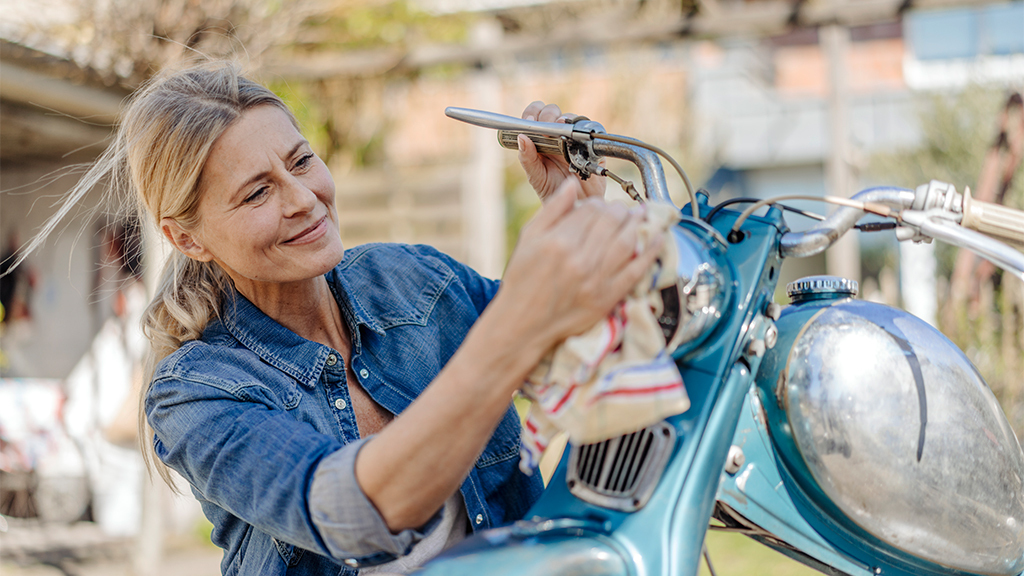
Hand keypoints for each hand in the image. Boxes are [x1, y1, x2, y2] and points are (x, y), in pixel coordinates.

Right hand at [498, 178, 662, 356]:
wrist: (522, 323)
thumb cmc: (522, 280)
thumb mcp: (528, 238)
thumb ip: (553, 209)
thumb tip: (573, 184)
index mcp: (558, 241)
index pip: (591, 210)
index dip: (599, 203)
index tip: (600, 206)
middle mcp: (579, 259)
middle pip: (611, 223)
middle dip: (620, 211)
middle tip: (622, 209)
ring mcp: (595, 280)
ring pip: (626, 242)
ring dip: (637, 225)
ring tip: (640, 216)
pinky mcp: (606, 298)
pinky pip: (635, 271)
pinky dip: (650, 253)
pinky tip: (657, 239)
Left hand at [519, 101, 605, 202]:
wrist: (574, 205)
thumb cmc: (552, 190)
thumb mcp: (535, 176)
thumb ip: (527, 158)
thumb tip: (521, 137)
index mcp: (539, 139)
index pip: (533, 115)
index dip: (531, 113)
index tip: (529, 121)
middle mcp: (556, 135)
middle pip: (552, 112)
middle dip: (547, 115)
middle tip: (545, 129)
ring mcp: (574, 138)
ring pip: (571, 118)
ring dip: (565, 121)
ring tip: (561, 134)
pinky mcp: (591, 144)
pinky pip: (590, 130)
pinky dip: (583, 131)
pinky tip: (576, 141)